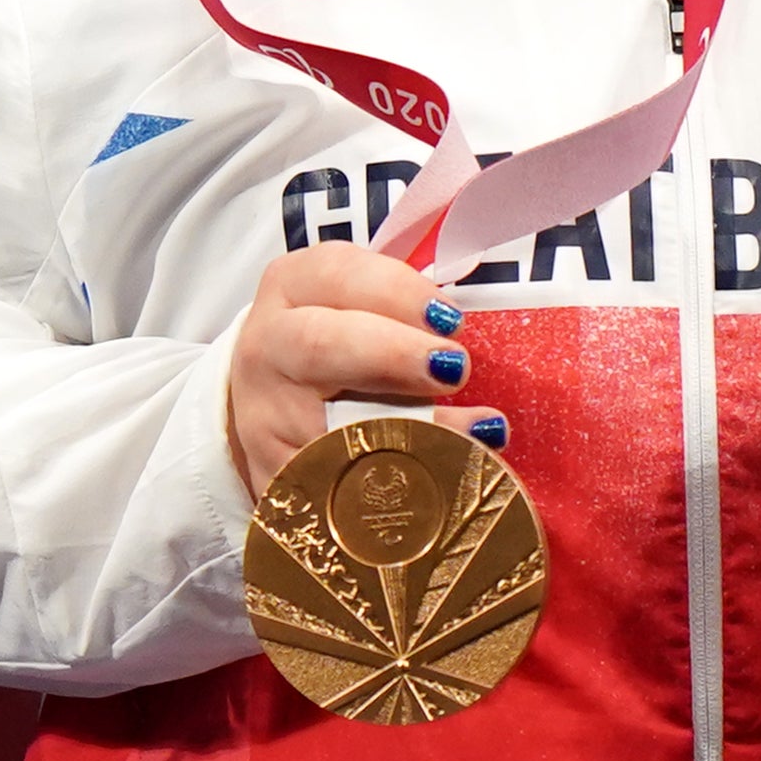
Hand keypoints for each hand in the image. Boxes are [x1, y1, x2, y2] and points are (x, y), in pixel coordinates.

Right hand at [226, 243, 498, 497]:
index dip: (397, 292)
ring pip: (325, 425)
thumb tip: (495, 327)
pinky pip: (332, 485)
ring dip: (406, 431)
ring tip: (474, 431)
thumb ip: (409, 310)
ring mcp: (265, 416)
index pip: (338, 274)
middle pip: (320, 345)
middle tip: (454, 368)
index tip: (450, 317)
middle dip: (392, 355)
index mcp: (294, 288)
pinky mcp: (276, 476)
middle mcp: (269, 346)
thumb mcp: (357, 307)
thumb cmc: (336, 344)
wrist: (270, 403)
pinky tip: (444, 479)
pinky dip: (392, 486)